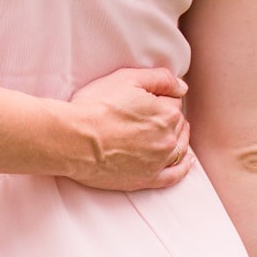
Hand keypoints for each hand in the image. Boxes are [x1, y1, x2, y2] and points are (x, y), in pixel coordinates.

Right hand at [64, 67, 191, 191]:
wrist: (71, 139)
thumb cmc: (94, 107)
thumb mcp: (126, 78)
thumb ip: (160, 78)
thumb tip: (181, 87)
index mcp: (167, 113)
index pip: (173, 101)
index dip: (157, 98)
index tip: (140, 101)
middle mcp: (168, 138)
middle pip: (177, 124)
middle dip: (165, 119)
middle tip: (141, 117)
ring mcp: (159, 161)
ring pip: (179, 147)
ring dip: (175, 138)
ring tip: (162, 134)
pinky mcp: (146, 178)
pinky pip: (174, 175)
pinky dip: (183, 168)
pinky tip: (185, 161)